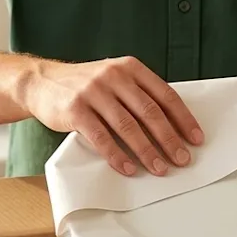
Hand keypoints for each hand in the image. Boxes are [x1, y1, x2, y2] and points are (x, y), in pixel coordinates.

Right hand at [19, 56, 204, 175]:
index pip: (164, 95)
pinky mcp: (75, 110)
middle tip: (182, 159)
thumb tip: (171, 124)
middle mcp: (113, 76)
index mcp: (130, 68)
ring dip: (147, 151)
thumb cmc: (84, 86)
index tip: (195, 139)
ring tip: (160, 168)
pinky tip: (129, 168)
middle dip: (169, 139)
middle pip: (149, 112)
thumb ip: (138, 93)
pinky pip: (101, 137)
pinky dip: (117, 155)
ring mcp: (93, 92)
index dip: (183, 119)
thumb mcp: (114, 78)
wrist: (41, 82)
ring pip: (128, 126)